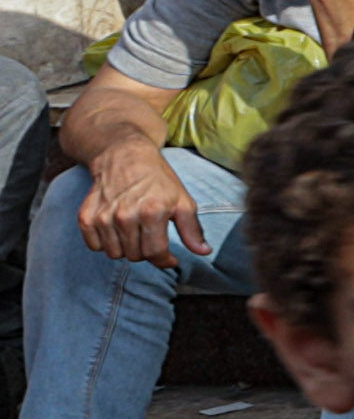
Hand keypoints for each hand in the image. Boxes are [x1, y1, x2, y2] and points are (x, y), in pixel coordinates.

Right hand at [79, 143, 198, 264]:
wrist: (125, 157)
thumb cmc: (158, 180)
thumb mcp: (183, 201)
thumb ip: (192, 229)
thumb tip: (204, 252)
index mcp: (152, 213)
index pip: (155, 253)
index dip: (165, 261)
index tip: (170, 259)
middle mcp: (125, 216)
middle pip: (135, 256)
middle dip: (146, 251)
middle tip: (150, 236)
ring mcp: (103, 217)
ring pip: (114, 253)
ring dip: (125, 248)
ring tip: (134, 232)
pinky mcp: (85, 217)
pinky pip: (94, 246)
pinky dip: (105, 243)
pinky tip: (115, 230)